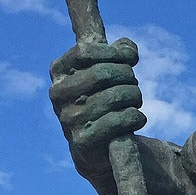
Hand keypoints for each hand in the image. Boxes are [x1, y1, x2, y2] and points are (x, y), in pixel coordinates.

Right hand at [49, 38, 146, 170]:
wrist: (100, 147)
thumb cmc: (104, 101)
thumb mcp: (108, 70)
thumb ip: (117, 52)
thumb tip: (128, 47)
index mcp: (59, 71)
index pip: (85, 52)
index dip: (114, 53)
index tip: (131, 58)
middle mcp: (58, 94)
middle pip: (101, 74)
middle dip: (127, 76)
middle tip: (134, 85)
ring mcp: (68, 119)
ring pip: (114, 97)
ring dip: (134, 97)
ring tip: (136, 101)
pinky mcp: (83, 142)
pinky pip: (118, 121)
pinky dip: (135, 117)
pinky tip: (138, 118)